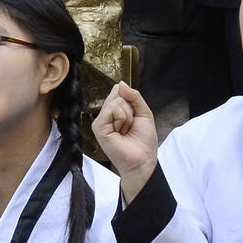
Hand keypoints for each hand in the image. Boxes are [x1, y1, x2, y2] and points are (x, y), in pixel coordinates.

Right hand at [92, 82, 158, 203]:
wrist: (143, 159)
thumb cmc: (144, 141)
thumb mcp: (144, 113)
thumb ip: (134, 96)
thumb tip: (120, 83)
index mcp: (115, 112)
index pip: (119, 92)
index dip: (130, 100)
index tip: (135, 115)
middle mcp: (106, 115)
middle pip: (118, 96)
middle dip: (130, 110)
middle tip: (131, 126)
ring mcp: (101, 121)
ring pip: (115, 102)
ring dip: (127, 116)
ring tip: (126, 130)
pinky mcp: (98, 127)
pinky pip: (111, 109)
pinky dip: (121, 118)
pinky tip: (120, 131)